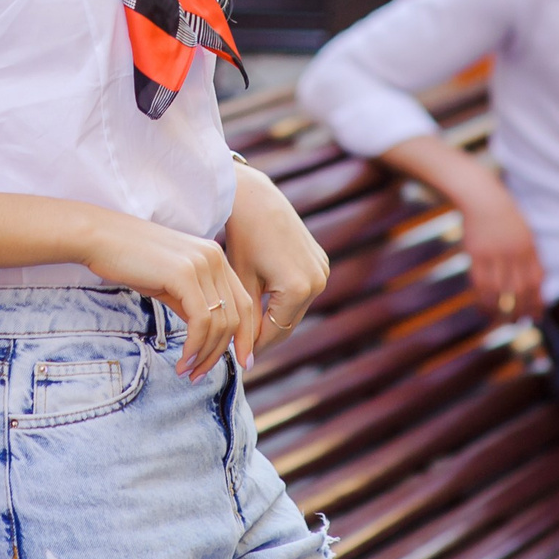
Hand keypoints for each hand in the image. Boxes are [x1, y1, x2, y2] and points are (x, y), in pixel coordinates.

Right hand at [77, 206, 259, 381]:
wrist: (100, 238)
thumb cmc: (130, 261)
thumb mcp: (170, 282)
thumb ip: (193, 303)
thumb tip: (206, 335)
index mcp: (215, 257)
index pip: (244, 303)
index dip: (247, 336)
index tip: (242, 362)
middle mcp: (214, 257)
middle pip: (236, 316)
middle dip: (223, 352)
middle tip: (202, 374)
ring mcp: (201, 264)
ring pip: (220, 323)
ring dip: (205, 355)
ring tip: (188, 372)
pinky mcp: (184, 274)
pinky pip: (201, 321)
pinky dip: (195, 347)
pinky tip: (182, 361)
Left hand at [226, 163, 330, 356]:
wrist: (255, 198)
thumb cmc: (242, 237)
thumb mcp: (242, 282)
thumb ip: (246, 323)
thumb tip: (246, 359)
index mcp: (299, 288)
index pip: (276, 332)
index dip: (255, 346)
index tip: (236, 357)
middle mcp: (318, 280)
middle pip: (288, 322)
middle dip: (265, 334)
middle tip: (241, 347)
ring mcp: (322, 270)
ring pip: (295, 308)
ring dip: (275, 318)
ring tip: (248, 326)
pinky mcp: (321, 261)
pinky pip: (301, 291)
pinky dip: (284, 299)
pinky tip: (263, 302)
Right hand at [454, 171, 543, 319]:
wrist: (483, 198)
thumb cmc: (506, 218)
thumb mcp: (525, 234)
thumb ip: (530, 257)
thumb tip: (535, 285)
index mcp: (530, 248)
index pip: (537, 282)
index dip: (537, 302)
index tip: (536, 317)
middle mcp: (514, 252)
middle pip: (520, 289)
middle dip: (521, 310)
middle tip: (518, 323)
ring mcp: (494, 253)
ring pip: (499, 291)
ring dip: (500, 310)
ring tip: (500, 321)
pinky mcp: (476, 254)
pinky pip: (480, 283)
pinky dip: (482, 300)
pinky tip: (483, 310)